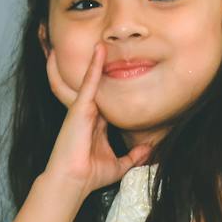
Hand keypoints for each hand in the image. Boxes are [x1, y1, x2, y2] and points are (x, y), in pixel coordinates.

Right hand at [43, 42, 153, 191]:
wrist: (73, 182)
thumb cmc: (90, 176)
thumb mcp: (118, 165)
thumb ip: (133, 157)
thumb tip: (149, 151)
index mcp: (96, 124)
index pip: (108, 99)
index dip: (114, 84)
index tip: (124, 69)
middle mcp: (88, 114)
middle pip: (97, 84)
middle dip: (99, 65)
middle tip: (103, 43)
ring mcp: (82, 109)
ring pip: (91, 78)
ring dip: (94, 59)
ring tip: (99, 38)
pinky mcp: (79, 108)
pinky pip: (89, 83)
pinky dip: (95, 66)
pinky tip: (100, 50)